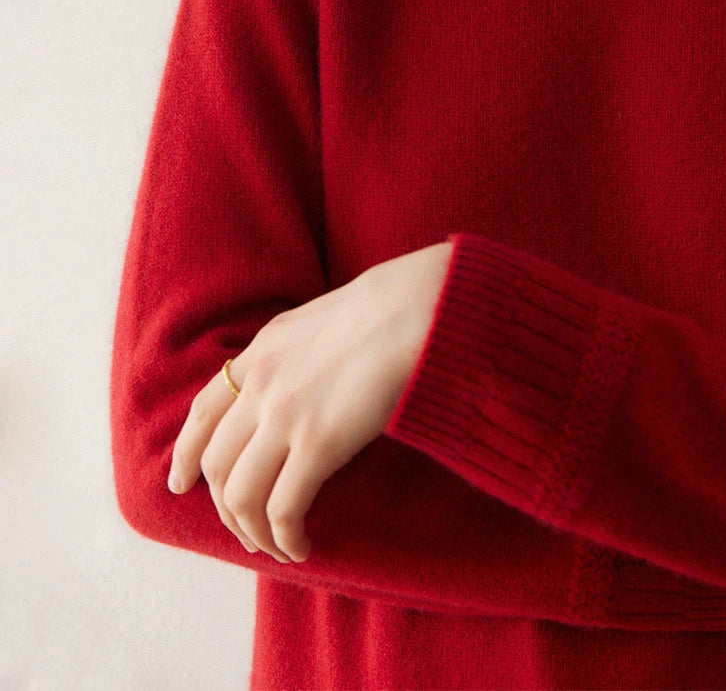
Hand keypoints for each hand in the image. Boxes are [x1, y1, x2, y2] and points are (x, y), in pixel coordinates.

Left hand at [167, 240, 454, 563]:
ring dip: (254, 533)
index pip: (202, 413)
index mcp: (261, 353)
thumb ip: (293, 358)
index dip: (185, 455)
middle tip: (247, 531)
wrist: (415, 307)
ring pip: (240, 496)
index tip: (180, 485)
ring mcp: (284, 415)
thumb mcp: (319, 324)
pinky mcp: (318, 443)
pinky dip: (285, 537)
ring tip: (277, 547)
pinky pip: (282, 509)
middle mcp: (260, 386)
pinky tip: (301, 546)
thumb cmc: (387, 310)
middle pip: (217, 465)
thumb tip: (294, 389)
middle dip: (225, 509)